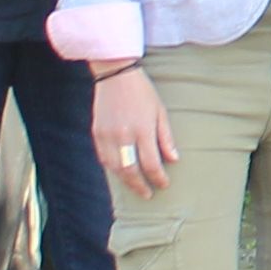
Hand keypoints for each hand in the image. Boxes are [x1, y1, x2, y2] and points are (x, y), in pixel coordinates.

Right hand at [92, 67, 180, 194]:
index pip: (151, 163)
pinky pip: (103, 158)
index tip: (164, 184)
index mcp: (142, 129)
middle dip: (140, 185)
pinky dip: (112, 168)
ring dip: (125, 181)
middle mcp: (123, 135)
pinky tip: (121, 173)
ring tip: (135, 186)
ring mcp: (106, 135)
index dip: (158, 177)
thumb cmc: (142, 92)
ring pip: (114, 168)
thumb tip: (174, 159)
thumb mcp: (160, 111)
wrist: (115, 75)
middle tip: (148, 194)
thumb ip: (166, 137)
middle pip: (130, 170)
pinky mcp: (96, 133)